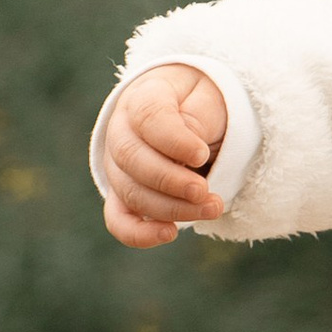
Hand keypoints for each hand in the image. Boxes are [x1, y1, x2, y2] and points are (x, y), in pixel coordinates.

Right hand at [101, 65, 230, 245]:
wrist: (194, 111)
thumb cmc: (203, 103)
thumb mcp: (209, 99)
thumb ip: (196, 120)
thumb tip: (187, 157)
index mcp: (143, 97)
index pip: (147, 116)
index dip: (173, 140)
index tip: (201, 155)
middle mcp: (121, 130)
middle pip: (132, 159)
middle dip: (171, 181)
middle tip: (205, 192)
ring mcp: (118, 165)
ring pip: (131, 192)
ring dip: (171, 208)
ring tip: (213, 208)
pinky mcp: (123, 194)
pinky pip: (119, 219)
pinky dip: (139, 233)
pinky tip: (169, 234)